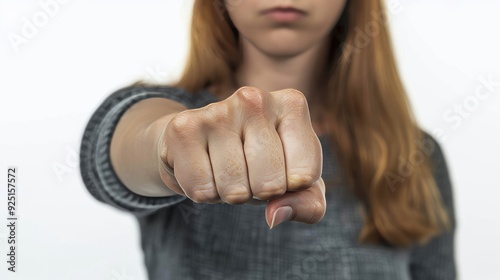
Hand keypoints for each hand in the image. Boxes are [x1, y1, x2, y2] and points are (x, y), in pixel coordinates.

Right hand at [158, 86, 325, 227]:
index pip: (305, 175)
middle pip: (270, 184)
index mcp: (292, 105)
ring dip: (229, 195)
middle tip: (249, 174)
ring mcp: (217, 110)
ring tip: (225, 170)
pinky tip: (204, 169)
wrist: (201, 143)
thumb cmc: (259, 162)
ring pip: (235, 190)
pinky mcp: (184, 128)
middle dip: (259, 194)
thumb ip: (308, 205)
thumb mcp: (296, 183)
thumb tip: (275, 215)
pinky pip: (201, 190)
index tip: (281, 171)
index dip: (291, 188)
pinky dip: (203, 194)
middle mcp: (255, 99)